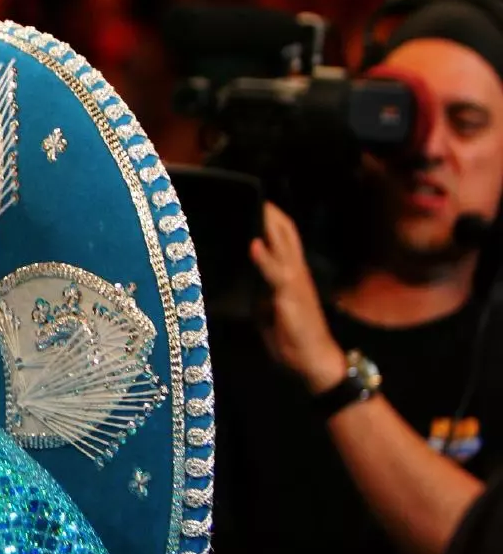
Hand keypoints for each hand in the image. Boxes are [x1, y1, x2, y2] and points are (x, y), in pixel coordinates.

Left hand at [250, 203, 346, 393]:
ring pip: (283, 245)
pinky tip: (254, 244)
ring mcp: (294, 282)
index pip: (284, 237)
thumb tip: (241, 276)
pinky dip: (264, 258)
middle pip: (286, 232)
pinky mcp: (289, 296)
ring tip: (256, 206)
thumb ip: (259, 288)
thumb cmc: (291, 336)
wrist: (313, 360)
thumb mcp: (269, 308)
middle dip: (271, 212)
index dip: (272, 218)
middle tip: (252, 192)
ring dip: (269, 225)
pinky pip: (276, 273)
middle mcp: (295, 271)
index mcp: (291, 273)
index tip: (255, 200)